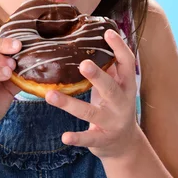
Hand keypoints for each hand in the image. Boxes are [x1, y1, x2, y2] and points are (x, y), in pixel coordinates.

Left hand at [45, 29, 138, 159]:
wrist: (125, 145)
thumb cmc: (114, 106)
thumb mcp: (116, 86)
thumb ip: (109, 66)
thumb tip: (95, 37)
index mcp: (126, 85)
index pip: (127, 63)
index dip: (119, 48)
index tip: (107, 32)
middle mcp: (122, 103)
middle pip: (110, 87)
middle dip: (97, 76)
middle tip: (83, 63)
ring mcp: (112, 122)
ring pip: (90, 112)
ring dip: (70, 104)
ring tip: (50, 96)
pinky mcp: (103, 139)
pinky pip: (89, 138)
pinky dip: (77, 138)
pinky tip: (64, 136)